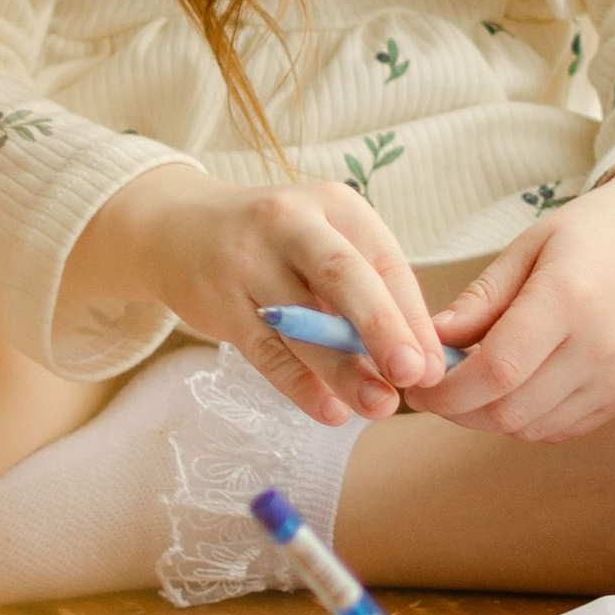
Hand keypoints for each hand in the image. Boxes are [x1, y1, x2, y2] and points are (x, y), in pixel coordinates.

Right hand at [66, 164, 442, 422]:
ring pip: (303, 322)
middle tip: (415, 374)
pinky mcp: (219, 301)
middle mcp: (290, 222)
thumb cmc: (275, 246)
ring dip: (344, 370)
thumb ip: (370, 292)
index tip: (437, 364)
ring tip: (380, 406)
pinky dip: (298, 384)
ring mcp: (248, 261)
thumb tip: (423, 361)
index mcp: (334, 204)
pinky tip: (328, 411)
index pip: (385, 262)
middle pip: (343, 277)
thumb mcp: (325, 243)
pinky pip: (265, 350)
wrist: (177, 229)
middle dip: (383, 327)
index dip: (415, 316)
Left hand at [417, 148, 614, 444]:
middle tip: (435, 385)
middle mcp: (600, 349)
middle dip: (458, 408)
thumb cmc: (597, 231)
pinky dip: (524, 419)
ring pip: (530, 429)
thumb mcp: (530, 245)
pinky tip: (514, 387)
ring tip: (472, 382)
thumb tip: (430, 342)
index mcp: (569, 300)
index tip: (418, 381)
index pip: (495, 372)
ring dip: (489, 416)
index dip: (446, 389)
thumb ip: (481, 299)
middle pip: (508, 410)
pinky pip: (560, 429)